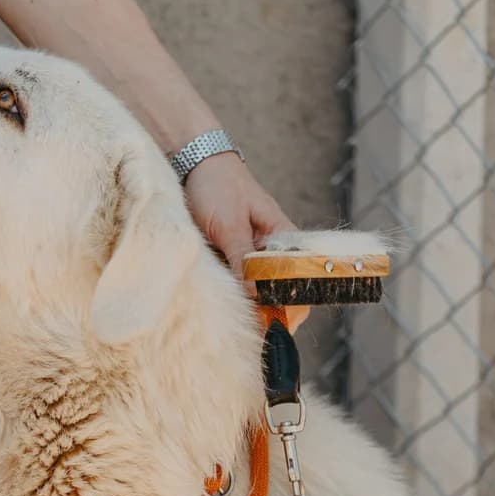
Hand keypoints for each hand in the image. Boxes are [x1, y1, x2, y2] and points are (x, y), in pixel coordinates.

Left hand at [183, 153, 308, 331]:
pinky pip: (238, 284)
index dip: (292, 307)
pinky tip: (224, 307)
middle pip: (282, 293)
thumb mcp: (229, 225)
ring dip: (250, 307)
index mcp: (284, 238)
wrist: (193, 162)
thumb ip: (242, 259)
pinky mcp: (231, 258)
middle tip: (252, 333)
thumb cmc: (217, 186)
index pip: (302, 281)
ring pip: (258, 292)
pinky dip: (233, 296)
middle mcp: (272, 250)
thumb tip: (255, 295)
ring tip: (237, 323)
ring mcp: (252, 256)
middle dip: (270, 314)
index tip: (274, 326)